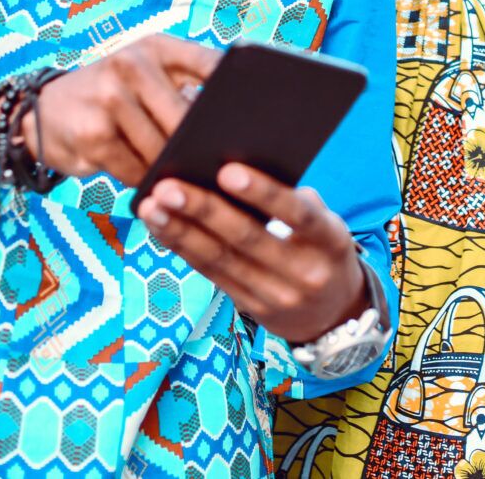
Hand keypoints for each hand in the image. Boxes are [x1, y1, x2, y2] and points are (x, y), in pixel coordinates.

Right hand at [25, 34, 219, 184]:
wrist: (42, 112)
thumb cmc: (109, 97)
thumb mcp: (143, 74)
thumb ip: (183, 87)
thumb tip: (234, 123)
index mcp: (156, 48)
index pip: (211, 64)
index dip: (238, 91)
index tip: (256, 118)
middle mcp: (133, 64)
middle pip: (188, 118)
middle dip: (202, 147)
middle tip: (219, 169)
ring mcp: (111, 98)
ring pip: (163, 148)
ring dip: (173, 169)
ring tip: (188, 182)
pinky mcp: (94, 134)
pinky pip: (136, 169)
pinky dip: (146, 182)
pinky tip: (153, 187)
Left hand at [138, 163, 368, 344]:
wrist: (333, 315)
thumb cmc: (322, 249)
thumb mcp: (326, 226)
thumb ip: (294, 202)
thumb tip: (240, 168)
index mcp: (331, 242)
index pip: (298, 214)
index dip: (263, 193)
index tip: (226, 170)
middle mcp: (304, 274)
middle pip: (247, 239)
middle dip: (203, 210)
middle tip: (168, 187)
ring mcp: (275, 296)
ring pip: (220, 259)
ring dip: (181, 231)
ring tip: (151, 206)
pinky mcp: (249, 308)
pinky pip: (210, 273)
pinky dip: (182, 247)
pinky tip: (159, 227)